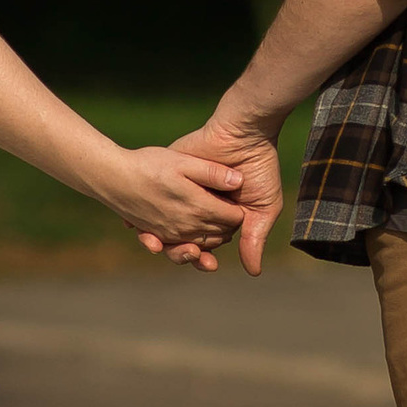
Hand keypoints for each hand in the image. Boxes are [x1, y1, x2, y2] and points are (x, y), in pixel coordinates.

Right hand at [114, 144, 248, 258]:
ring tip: (216, 228)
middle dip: (230, 227)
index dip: (239, 211)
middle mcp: (187, 227)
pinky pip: (181, 248)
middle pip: (221, 235)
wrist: (113, 178)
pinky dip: (191, 246)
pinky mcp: (158, 237)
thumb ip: (212, 172)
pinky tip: (192, 237)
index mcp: (198, 207)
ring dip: (213, 241)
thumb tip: (239, 180)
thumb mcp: (183, 160)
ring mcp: (172, 235)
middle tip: (231, 211)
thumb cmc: (148, 165)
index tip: (237, 199)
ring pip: (203, 246)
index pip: (233, 218)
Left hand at [139, 111, 283, 276]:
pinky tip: (143, 224)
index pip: (203, 243)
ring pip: (162, 222)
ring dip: (159, 238)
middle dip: (181, 251)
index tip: (205, 264)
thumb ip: (253, 238)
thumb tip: (253, 273)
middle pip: (180, 238)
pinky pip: (152, 197)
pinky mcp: (170, 172)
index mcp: (217, 214)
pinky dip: (145, 212)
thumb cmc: (260, 169)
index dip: (201, 256)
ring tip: (162, 244)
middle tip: (189, 255)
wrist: (246, 133)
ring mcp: (182, 189)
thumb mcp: (263, 208)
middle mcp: (197, 204)